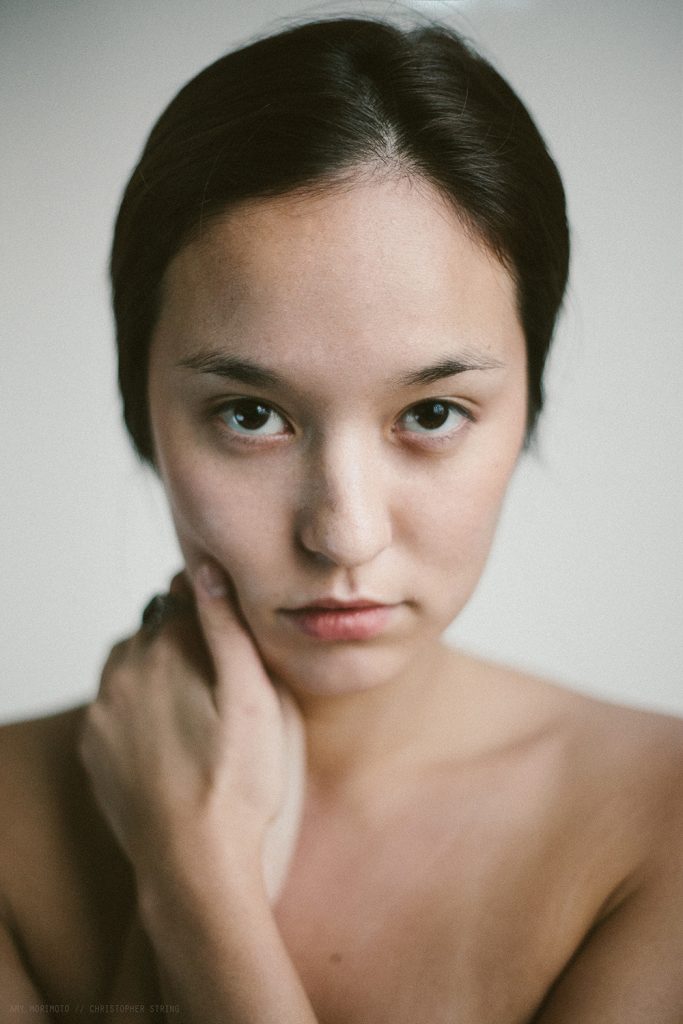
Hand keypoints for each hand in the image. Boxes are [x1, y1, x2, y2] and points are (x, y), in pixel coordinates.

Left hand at [79, 563, 305, 902]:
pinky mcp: (93, 745)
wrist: (194, 861)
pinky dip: (140, 710)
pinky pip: (117, 706)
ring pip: (133, 667)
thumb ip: (227, 627)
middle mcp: (121, 669)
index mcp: (163, 648)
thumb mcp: (254, 697)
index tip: (236, 641)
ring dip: (160, 673)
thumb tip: (207, 569)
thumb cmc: (238, 780)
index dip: (216, 612)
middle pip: (157, 630)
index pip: (187, 597)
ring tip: (198, 713)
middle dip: (186, 643)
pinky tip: (172, 739)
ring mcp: (102, 709)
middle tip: (224, 684)